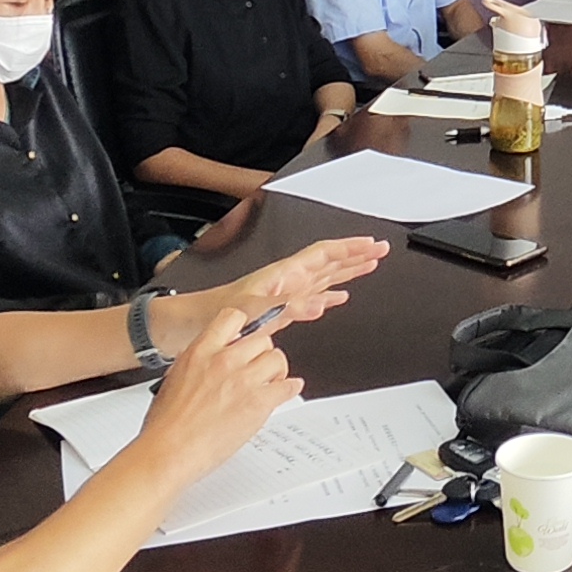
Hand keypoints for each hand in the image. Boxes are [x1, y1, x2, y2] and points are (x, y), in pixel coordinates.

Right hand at [140, 305, 305, 483]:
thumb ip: (197, 364)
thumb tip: (208, 363)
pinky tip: (287, 391)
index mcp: (200, 352)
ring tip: (271, 382)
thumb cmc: (165, 425)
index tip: (247, 339)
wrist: (168, 451)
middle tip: (260, 367)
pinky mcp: (257, 403)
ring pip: (277, 359)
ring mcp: (242, 380)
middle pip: (262, 339)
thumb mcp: (174, 379)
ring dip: (276, 371)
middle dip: (262, 354)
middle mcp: (223, 361)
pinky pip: (287, 387)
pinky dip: (289, 389)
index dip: (245, 328)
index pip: (233, 318)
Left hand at [218, 235, 385, 331]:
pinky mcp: (281, 311)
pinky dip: (329, 297)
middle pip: (330, 262)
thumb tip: (318, 303)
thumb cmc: (214, 312)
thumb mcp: (253, 308)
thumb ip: (287, 306)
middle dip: (356, 255)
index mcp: (283, 274)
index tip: (370, 245)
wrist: (191, 326)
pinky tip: (337, 298)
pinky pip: (313, 299)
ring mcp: (285, 295)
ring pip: (325, 278)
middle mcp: (287, 281)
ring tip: (368, 265)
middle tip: (380, 250)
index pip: (323, 255)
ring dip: (347, 272)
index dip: (349, 248)